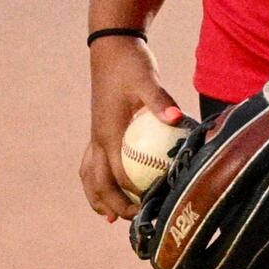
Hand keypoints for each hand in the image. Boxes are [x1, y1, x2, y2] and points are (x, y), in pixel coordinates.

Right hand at [83, 36, 185, 222]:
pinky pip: (92, 163)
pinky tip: (110, 188)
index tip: (152, 207)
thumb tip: (179, 118)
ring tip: (111, 217)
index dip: (133, 194)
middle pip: (99, 182)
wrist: (111, 48)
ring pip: (89, 175)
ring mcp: (95, 135)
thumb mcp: (148, 80)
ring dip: (98, 197)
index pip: (119, 174)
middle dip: (115, 204)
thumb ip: (161, 101)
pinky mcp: (98, 130)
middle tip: (137, 219)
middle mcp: (98, 139)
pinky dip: (97, 180)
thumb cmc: (131, 64)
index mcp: (109, 133)